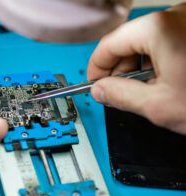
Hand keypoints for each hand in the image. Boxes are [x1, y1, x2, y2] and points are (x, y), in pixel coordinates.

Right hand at [87, 3, 185, 133]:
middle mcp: (175, 15)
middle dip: (118, 67)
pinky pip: (166, 40)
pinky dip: (157, 59)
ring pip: (147, 40)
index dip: (96, 66)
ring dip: (137, 64)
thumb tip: (99, 90)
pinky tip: (163, 78)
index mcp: (158, 28)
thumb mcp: (158, 105)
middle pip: (128, 39)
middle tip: (115, 90)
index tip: (94, 83)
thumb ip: (119, 95)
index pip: (109, 44)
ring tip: (143, 88)